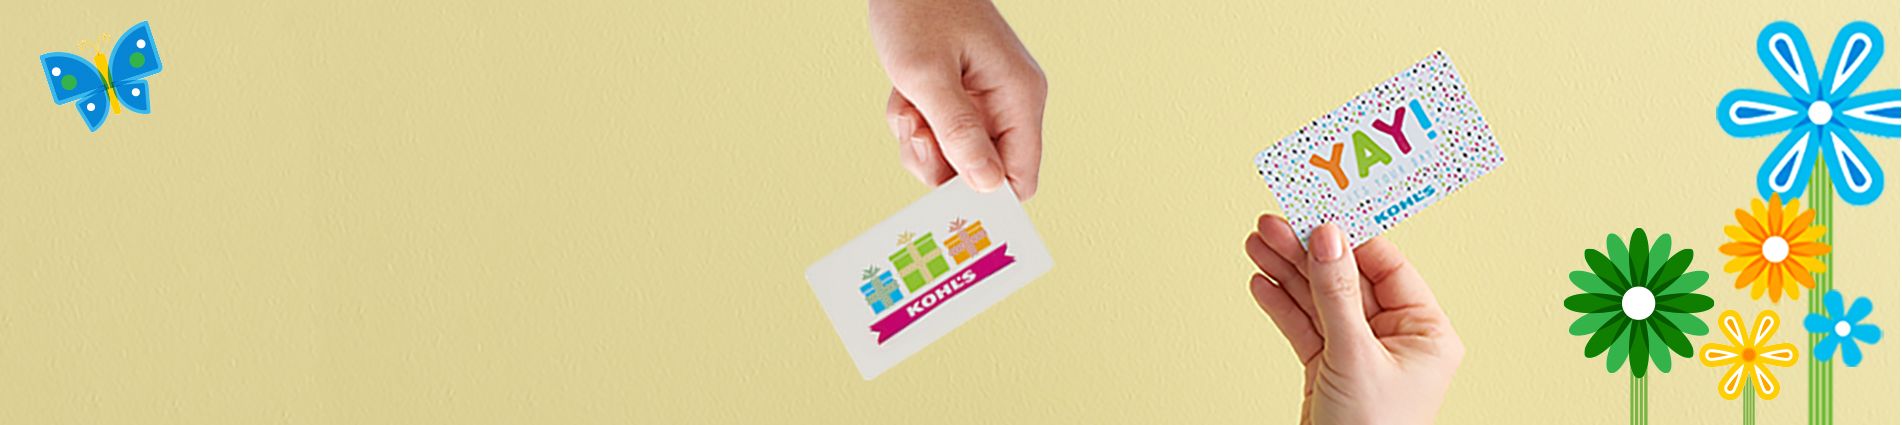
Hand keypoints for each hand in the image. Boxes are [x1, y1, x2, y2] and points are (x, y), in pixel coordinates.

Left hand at [870, 0, 1045, 199]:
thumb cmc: (919, 10)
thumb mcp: (926, 75)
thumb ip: (957, 131)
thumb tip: (986, 184)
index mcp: (1018, 96)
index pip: (1020, 177)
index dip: (986, 195)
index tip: (944, 192)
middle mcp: (1009, 103)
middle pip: (981, 173)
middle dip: (939, 162)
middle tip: (914, 131)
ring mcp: (985, 102)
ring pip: (954, 157)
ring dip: (921, 142)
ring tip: (906, 104)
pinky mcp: (962, 98)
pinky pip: (940, 134)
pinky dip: (915, 123)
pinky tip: (904, 96)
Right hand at [1244, 216, 1464, 424]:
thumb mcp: (1354, 355)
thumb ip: (1337, 293)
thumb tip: (1329, 235)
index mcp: (1426, 331)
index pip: (1386, 266)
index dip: (1349, 236)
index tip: (1317, 210)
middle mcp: (1396, 338)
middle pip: (1346, 279)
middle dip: (1307, 251)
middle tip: (1273, 222)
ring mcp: (1361, 352)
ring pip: (1320, 300)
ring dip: (1287, 271)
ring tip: (1257, 243)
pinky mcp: (1330, 368)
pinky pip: (1305, 327)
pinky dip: (1282, 305)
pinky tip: (1262, 282)